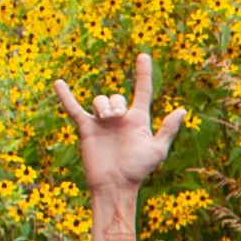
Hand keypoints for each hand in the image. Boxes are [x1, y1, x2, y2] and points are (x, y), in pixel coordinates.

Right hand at [54, 51, 181, 195]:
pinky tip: (58, 82)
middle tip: (116, 118)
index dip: (144, 73)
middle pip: (117, 96)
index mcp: (138, 120)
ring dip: (103, 106)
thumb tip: (182, 110)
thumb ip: (168, 130)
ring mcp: (102, 123)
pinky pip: (74, 108)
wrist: (115, 185)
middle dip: (116, 103)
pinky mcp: (86, 129)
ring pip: (100, 100)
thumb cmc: (138, 170)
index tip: (143, 55)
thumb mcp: (157, 150)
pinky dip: (65, 96)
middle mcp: (120, 119)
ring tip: (106, 120)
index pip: (143, 90)